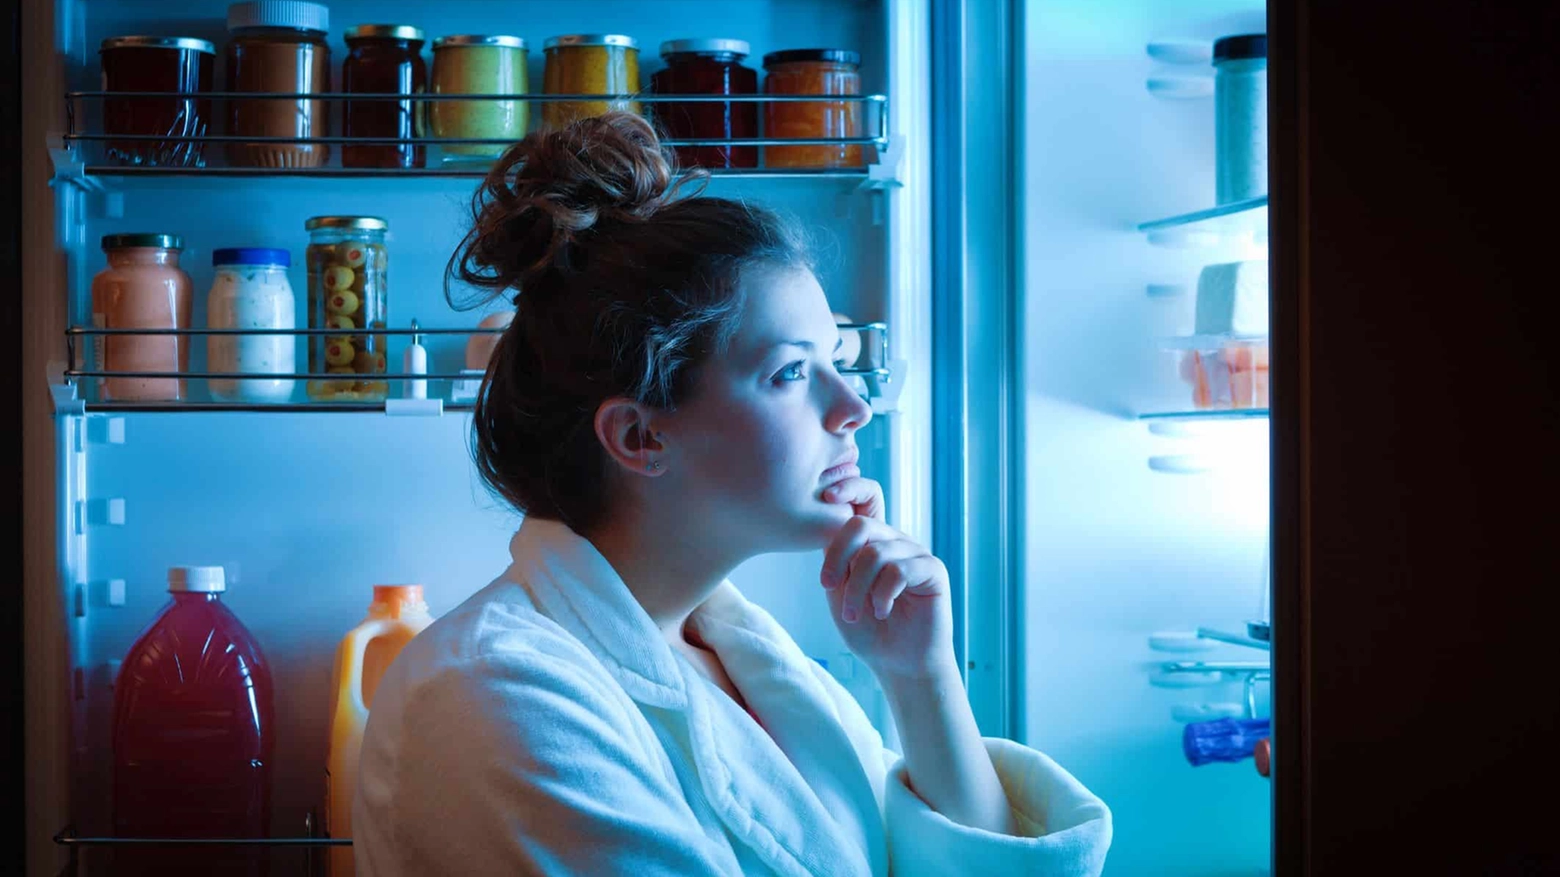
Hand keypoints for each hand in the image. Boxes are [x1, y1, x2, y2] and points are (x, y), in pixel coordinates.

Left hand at [820, 476, 954, 679]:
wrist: (898, 665)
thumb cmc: (869, 631)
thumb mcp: (840, 592)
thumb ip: (834, 560)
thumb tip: (825, 528)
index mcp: (871, 540)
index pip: (865, 498)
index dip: (849, 487)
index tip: (827, 496)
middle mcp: (894, 541)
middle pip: (861, 524)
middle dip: (837, 557)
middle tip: (827, 586)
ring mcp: (915, 553)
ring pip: (875, 553)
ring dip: (857, 589)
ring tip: (855, 615)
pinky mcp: (933, 571)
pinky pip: (899, 570)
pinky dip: (882, 594)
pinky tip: (882, 611)